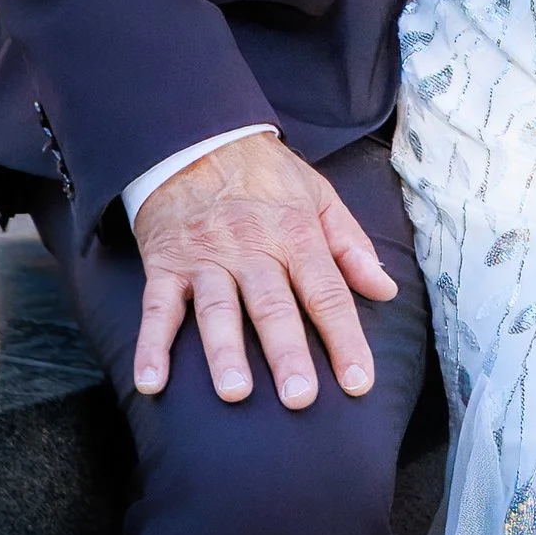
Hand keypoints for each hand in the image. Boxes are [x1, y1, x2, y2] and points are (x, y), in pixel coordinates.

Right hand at [130, 128, 397, 408]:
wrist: (196, 137)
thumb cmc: (264, 175)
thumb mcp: (318, 196)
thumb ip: (352, 245)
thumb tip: (386, 290)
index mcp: (296, 233)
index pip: (326, 293)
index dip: (344, 339)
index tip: (358, 383)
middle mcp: (252, 248)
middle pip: (273, 306)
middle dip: (287, 353)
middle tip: (299, 398)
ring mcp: (206, 257)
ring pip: (217, 309)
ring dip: (224, 352)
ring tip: (234, 393)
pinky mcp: (166, 263)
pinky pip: (157, 307)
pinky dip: (151, 345)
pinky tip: (150, 382)